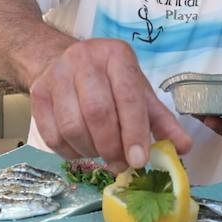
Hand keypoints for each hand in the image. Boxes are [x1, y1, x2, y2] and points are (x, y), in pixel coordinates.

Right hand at [29, 38, 190, 172]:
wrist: (63, 62)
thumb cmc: (108, 81)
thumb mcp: (138, 93)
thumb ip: (161, 120)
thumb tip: (183, 147)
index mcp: (116, 56)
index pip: (127, 97)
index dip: (133, 132)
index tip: (138, 160)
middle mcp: (84, 59)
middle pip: (97, 113)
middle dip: (111, 146)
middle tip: (120, 164)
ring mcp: (56, 75)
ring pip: (72, 127)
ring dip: (90, 150)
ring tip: (102, 152)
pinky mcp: (37, 93)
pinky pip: (52, 136)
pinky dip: (70, 152)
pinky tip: (82, 148)